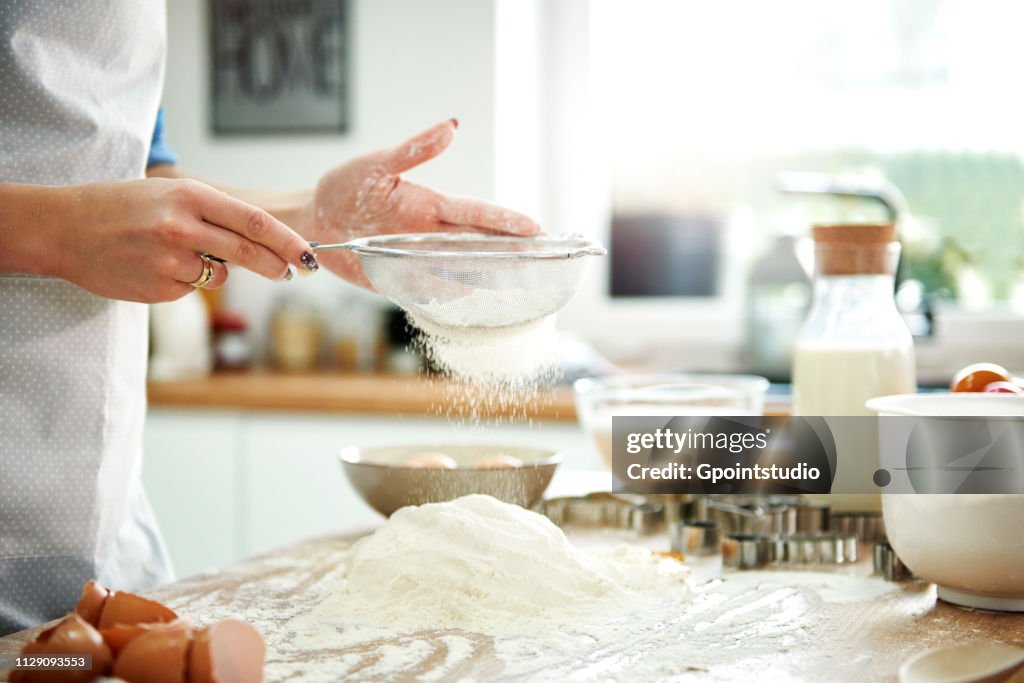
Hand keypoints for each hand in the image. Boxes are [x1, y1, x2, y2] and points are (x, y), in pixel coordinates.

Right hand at [41, 178, 317, 302]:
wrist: (64, 229)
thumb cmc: (121, 207)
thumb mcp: (169, 194)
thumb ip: (213, 214)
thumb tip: (261, 240)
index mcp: (190, 196)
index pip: (254, 222)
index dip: (287, 241)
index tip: (308, 255)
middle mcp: (183, 227)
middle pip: (248, 252)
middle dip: (277, 266)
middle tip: (291, 272)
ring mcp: (170, 260)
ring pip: (220, 274)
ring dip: (215, 270)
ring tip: (176, 253)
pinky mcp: (160, 288)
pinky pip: (191, 289)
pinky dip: (184, 281)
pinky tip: (155, 266)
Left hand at [305, 119, 539, 286]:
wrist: (316, 222)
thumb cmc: (346, 188)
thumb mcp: (376, 165)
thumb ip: (413, 151)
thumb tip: (451, 128)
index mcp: (432, 206)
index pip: (476, 214)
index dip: (505, 221)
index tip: (535, 228)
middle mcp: (433, 234)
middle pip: (481, 243)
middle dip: (515, 249)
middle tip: (549, 256)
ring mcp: (421, 260)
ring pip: (464, 270)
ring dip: (491, 277)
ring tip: (524, 286)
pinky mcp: (404, 282)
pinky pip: (434, 294)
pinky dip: (456, 301)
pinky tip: (479, 307)